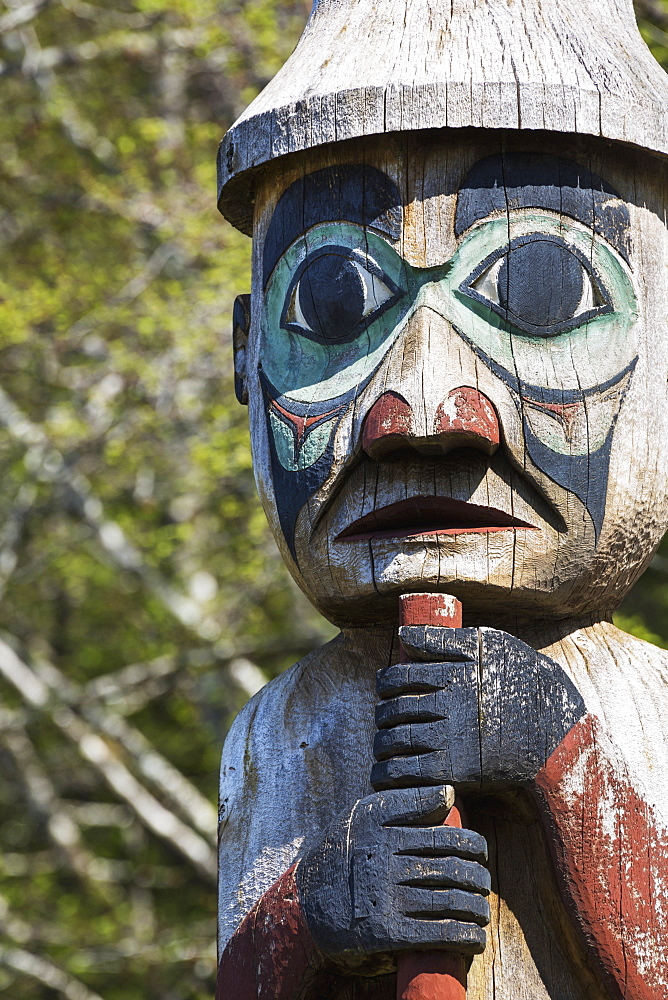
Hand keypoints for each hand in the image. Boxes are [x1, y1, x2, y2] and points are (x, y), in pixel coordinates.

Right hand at [296, 785, 489, 964]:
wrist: (304, 903)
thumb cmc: (342, 853)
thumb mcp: (363, 815)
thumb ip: (405, 802)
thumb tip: (449, 793)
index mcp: (382, 828)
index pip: (443, 835)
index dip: (472, 844)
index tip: (482, 851)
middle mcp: (384, 859)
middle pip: (451, 868)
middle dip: (478, 878)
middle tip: (485, 883)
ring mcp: (385, 897)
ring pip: (449, 901)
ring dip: (476, 909)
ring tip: (482, 911)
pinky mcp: (386, 932)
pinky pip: (437, 934)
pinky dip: (464, 936)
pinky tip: (475, 938)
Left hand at [371, 626, 585, 791]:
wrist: (559, 734)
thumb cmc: (525, 682)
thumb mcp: (491, 647)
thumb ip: (444, 640)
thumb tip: (402, 634)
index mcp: (452, 673)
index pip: (399, 676)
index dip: (386, 682)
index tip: (386, 686)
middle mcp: (448, 704)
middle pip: (394, 709)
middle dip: (383, 713)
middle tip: (385, 717)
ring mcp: (451, 739)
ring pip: (395, 740)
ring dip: (383, 743)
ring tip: (386, 743)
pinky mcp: (456, 771)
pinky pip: (408, 773)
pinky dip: (390, 774)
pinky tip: (388, 771)